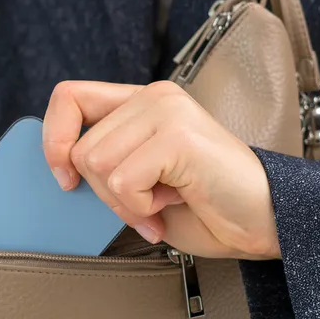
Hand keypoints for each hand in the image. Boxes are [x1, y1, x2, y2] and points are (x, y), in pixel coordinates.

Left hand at [42, 79, 280, 260]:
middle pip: (81, 149)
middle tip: (146, 206)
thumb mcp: (139, 180)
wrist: (265, 222)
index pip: (69, 97)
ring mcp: (168, 111)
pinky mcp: (179, 137)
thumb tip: (58, 169)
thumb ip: (105, 163)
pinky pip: (122, 181)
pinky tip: (174, 204)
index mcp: (142, 101)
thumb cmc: (206, 206)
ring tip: (163, 204)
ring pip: (97, 165)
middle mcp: (154, 96)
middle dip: (105, 194)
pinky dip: (141, 209)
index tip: (66, 178)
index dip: (54, 139)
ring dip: (125, 204)